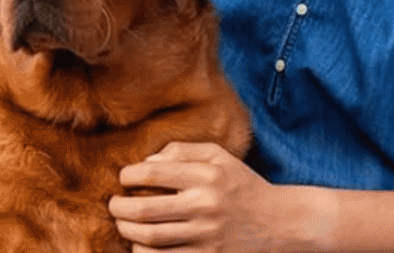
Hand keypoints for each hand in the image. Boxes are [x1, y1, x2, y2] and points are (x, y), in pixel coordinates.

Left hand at [108, 142, 332, 252]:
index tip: (123, 178)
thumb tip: (146, 162)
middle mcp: (205, 205)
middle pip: (145, 209)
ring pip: (151, 237)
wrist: (280, 222)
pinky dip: (144, 252)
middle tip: (113, 204)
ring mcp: (207, 235)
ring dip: (127, 231)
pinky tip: (139, 243)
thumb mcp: (218, 156)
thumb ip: (181, 151)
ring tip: (122, 223)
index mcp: (206, 175)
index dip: (128, 175)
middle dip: (118, 207)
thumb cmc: (242, 184)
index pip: (152, 173)